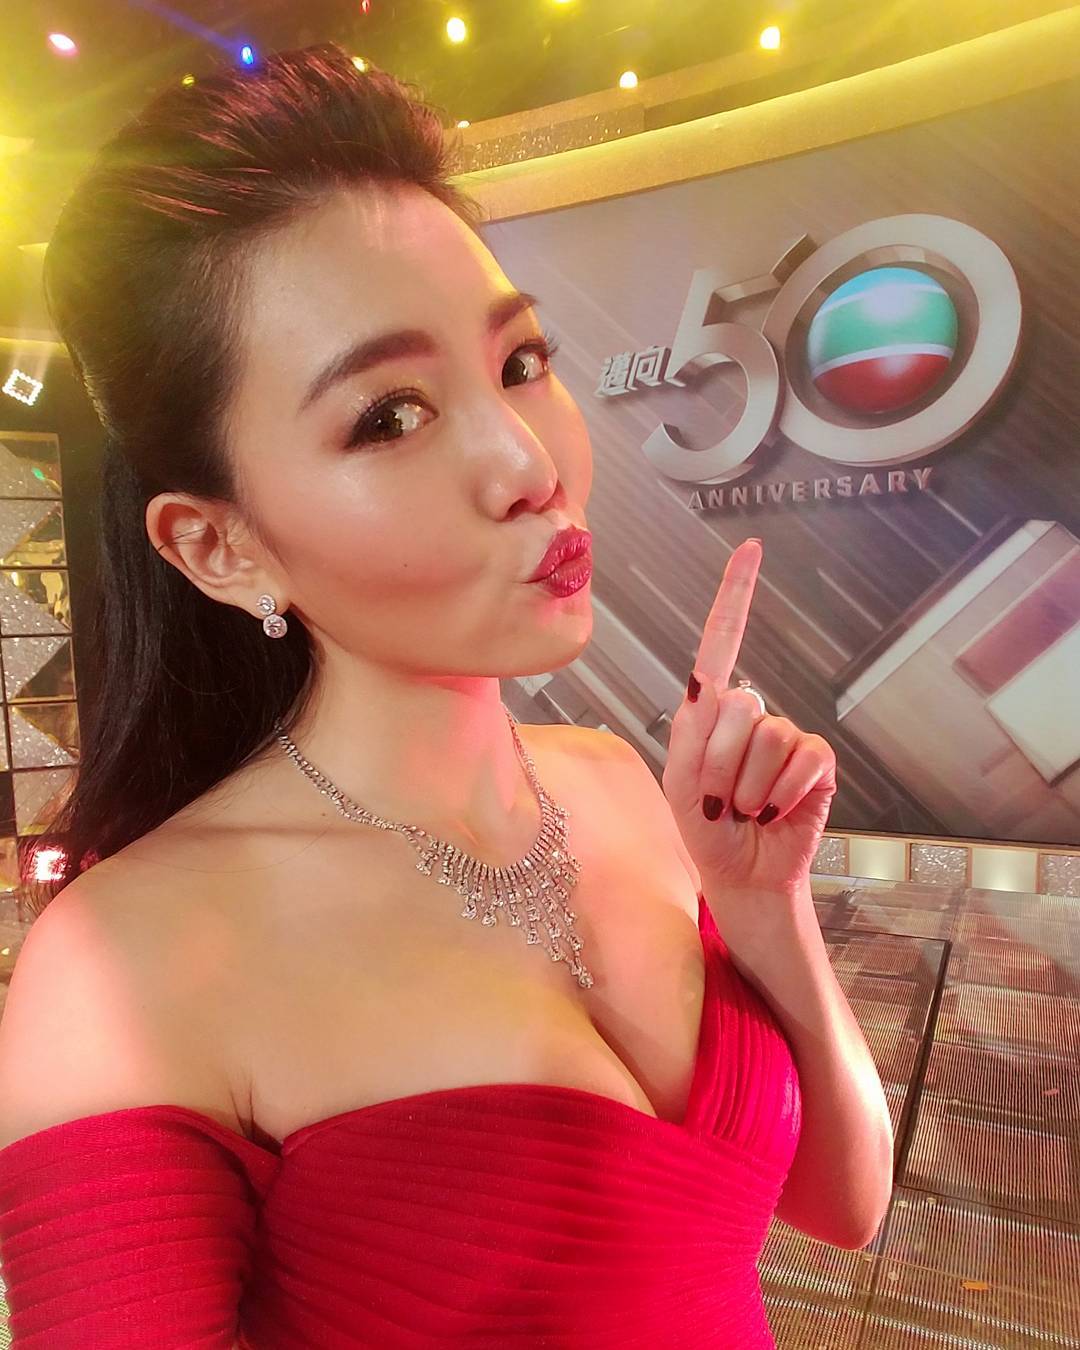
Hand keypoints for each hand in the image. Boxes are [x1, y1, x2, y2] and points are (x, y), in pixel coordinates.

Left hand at [661, 539, 836, 899]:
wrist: (741, 875)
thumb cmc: (704, 829)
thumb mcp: (678, 781)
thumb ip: (690, 732)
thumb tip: (709, 682)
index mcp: (710, 712)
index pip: (722, 643)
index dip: (736, 596)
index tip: (751, 549)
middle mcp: (751, 716)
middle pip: (737, 707)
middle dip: (719, 763)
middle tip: (718, 799)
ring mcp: (787, 739)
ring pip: (768, 740)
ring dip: (747, 788)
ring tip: (744, 809)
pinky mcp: (816, 764)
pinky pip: (803, 760)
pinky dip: (783, 794)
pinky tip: (775, 812)